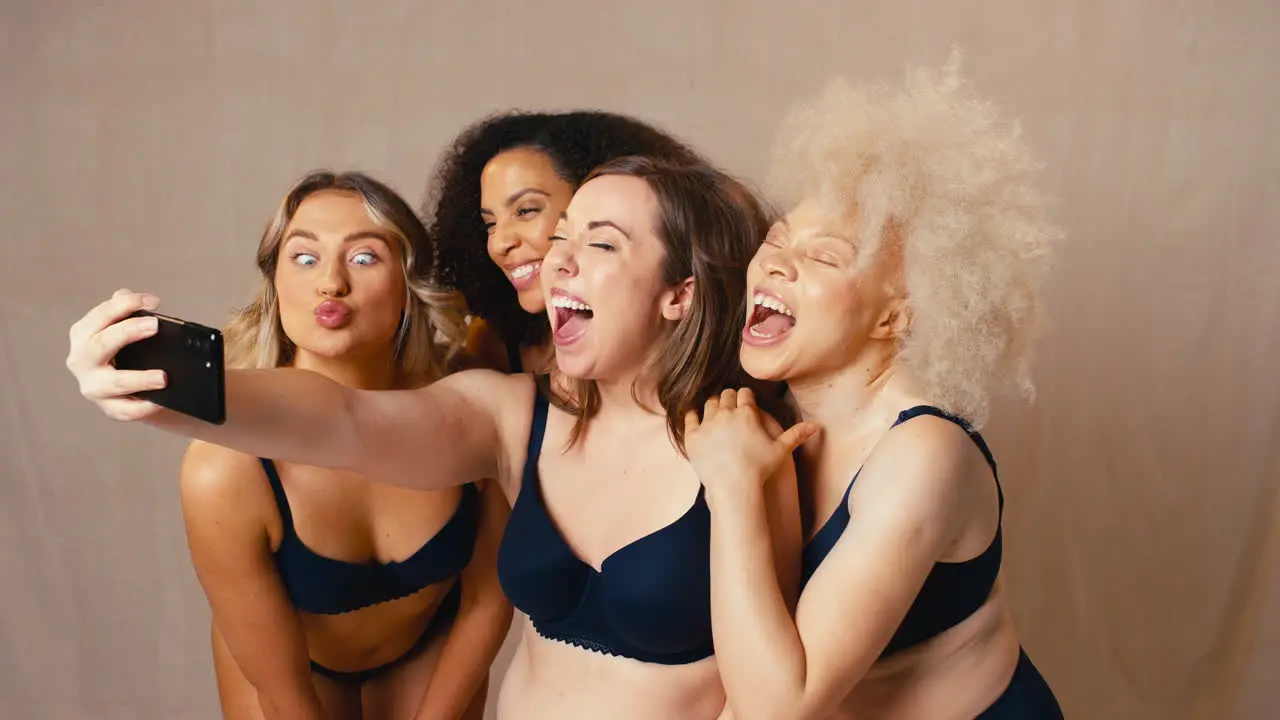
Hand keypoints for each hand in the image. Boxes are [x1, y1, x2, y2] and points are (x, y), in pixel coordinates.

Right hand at [66, 288, 168, 420]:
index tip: (154, 301)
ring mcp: (93, 386)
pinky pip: (126, 410)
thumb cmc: (126, 350)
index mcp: (83, 335)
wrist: (131, 387)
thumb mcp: (124, 328)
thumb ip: (125, 310)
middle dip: (127, 333)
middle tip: (155, 325)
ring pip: (113, 383)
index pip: (100, 315)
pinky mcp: (109, 408)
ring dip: (139, 378)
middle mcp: (81, 361)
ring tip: (163, 377)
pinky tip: (160, 400)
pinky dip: (144, 406)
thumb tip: (125, 294)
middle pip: (100, 345)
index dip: (125, 305)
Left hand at [683, 387, 818, 496]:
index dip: (746, 396)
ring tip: (715, 410)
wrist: (734, 487)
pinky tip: (694, 415)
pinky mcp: (693, 436)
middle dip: (729, 398)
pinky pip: (690, 417)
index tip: (746, 401)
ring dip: (713, 404)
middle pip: (726, 395)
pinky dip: (692, 413)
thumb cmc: (759, 469)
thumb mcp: (781, 451)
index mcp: (747, 413)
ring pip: (709, 404)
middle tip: (731, 405)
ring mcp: (708, 423)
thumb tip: (816, 426)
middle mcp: (726, 413)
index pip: (745, 394)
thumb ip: (796, 435)